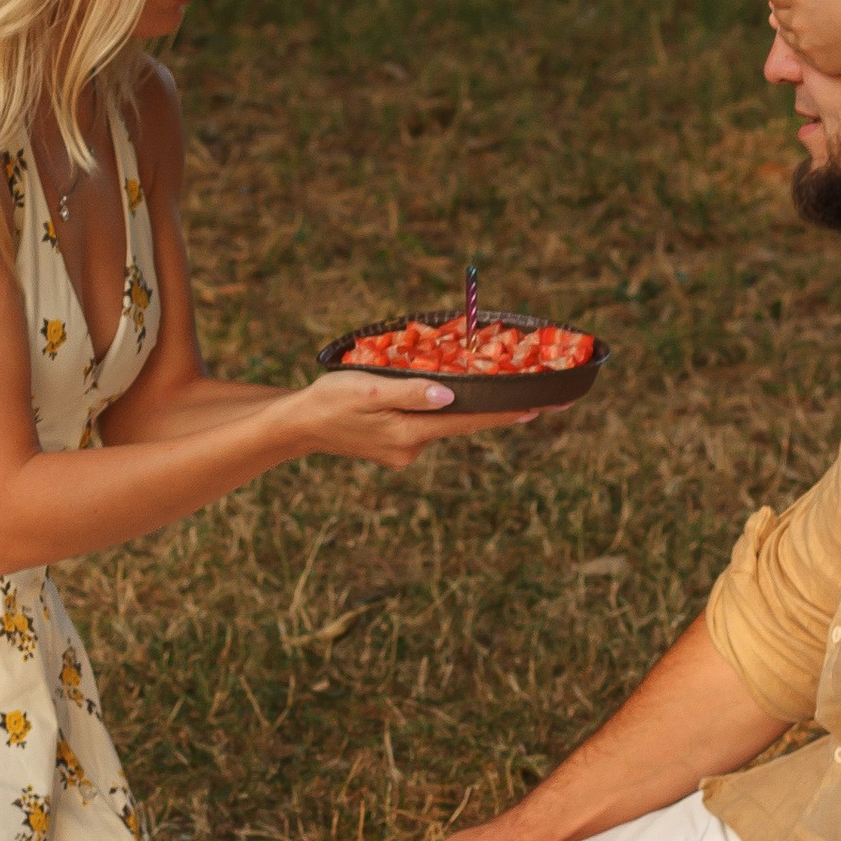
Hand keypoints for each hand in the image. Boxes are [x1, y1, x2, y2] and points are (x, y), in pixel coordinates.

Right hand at [292, 372, 539, 469]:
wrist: (300, 425)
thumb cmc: (330, 399)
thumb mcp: (367, 388)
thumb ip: (409, 392)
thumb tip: (450, 397)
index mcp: (409, 433)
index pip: (468, 421)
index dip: (505, 413)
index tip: (540, 408)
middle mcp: (413, 448)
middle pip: (463, 424)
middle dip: (497, 412)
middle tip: (539, 400)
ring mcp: (405, 452)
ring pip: (445, 424)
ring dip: (467, 409)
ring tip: (497, 391)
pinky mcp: (397, 447)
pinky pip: (428, 425)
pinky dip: (441, 411)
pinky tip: (446, 397)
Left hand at [768, 0, 840, 78]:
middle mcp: (795, 22)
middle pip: (778, 16)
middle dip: (781, 10)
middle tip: (788, 8)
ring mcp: (804, 44)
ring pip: (786, 36)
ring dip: (788, 29)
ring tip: (797, 25)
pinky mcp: (816, 62)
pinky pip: (801, 53)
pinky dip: (803, 46)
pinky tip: (811, 42)